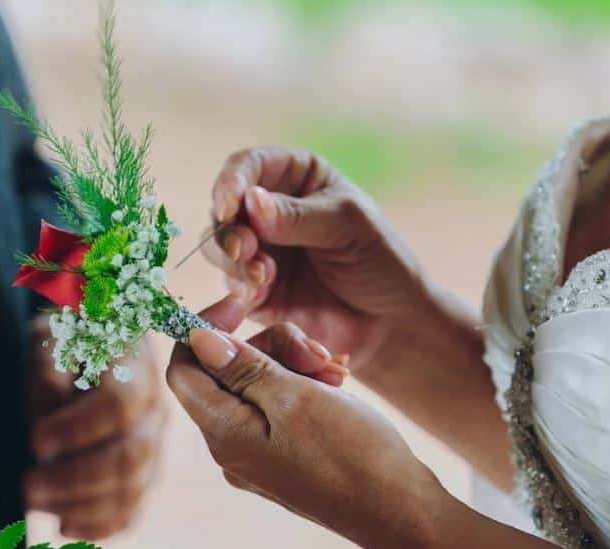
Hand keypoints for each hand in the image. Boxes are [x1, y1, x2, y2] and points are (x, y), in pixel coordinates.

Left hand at [23, 315, 166, 539]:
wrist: (91, 348)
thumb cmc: (66, 341)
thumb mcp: (50, 338)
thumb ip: (49, 368)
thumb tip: (50, 408)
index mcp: (136, 367)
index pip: (120, 406)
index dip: (79, 429)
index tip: (36, 441)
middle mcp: (155, 410)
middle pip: (129, 456)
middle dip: (75, 479)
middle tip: (27, 487)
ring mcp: (154, 446)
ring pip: (132, 489)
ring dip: (80, 505)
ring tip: (34, 503)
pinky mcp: (144, 475)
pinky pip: (132, 511)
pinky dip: (99, 527)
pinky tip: (63, 527)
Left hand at [166, 321, 442, 548]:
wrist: (400, 511)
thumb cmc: (352, 453)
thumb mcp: (295, 397)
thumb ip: (242, 367)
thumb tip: (195, 340)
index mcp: (224, 434)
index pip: (183, 369)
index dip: (203, 329)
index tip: (243, 304)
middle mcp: (232, 448)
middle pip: (227, 372)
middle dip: (270, 347)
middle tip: (317, 351)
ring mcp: (257, 456)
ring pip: (257, 385)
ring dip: (294, 364)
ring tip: (335, 371)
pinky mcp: (283, 458)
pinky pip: (278, 407)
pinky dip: (303, 386)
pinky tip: (336, 384)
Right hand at [205, 146, 428, 372]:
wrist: (391, 322)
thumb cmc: (381, 261)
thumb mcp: (348, 226)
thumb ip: (298, 215)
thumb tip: (250, 201)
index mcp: (297, 178)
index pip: (249, 165)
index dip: (232, 181)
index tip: (229, 204)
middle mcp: (270, 210)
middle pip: (225, 207)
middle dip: (229, 227)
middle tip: (244, 249)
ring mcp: (260, 250)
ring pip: (218, 245)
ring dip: (230, 258)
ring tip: (259, 275)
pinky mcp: (254, 290)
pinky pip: (230, 282)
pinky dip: (238, 286)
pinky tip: (258, 294)